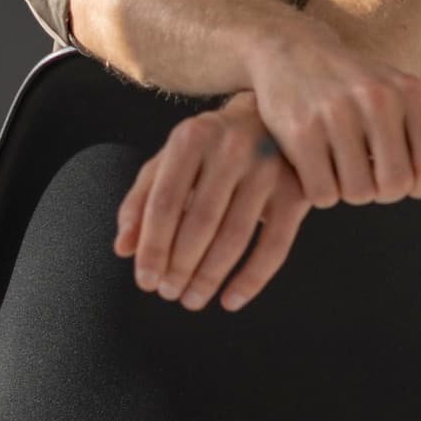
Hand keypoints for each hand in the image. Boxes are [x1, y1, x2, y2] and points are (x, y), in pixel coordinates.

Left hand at [112, 93, 316, 312]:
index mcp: (191, 138)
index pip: (165, 202)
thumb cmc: (209, 149)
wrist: (269, 120)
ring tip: (193, 299)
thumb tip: (123, 248)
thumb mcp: (170, 162)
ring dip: (210, 277)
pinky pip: (275, 246)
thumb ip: (142, 200)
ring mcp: (268, 169)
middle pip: (200, 223)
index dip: (152, 247)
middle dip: (180, 267)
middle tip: (169, 293)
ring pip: (234, 238)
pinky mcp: (296, 192)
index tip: (146, 281)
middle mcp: (231, 149)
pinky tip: (231, 300)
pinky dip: (251, 279)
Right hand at [246, 29, 420, 218]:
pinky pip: (322, 193)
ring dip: (348, 192)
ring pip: (358, 193)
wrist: (291, 49)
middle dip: (381, 192)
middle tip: (367, 174)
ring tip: (340, 167)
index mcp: (410, 92)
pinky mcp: (299, 130)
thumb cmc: (353, 89)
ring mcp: (336, 112)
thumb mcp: (402, 109)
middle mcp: (378, 98)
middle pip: (395, 186)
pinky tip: (316, 167)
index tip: (405, 179)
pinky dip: (320, 192)